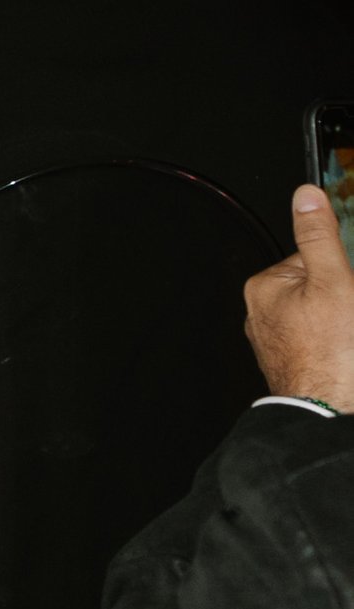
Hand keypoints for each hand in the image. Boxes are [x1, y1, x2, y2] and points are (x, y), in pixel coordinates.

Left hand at [244, 188, 353, 414]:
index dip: (341, 271)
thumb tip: (307, 196)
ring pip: (325, 318)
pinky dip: (339, 346)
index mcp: (265, 287)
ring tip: (348, 343)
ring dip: (344, 323)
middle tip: (350, 322)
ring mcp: (279, 344)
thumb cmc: (332, 354)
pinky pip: (323, 344)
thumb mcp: (334, 281)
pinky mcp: (296, 366)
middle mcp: (263, 315)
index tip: (349, 289)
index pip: (313, 258)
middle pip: (321, 289)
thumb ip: (319, 237)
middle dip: (345, 300)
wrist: (331, 413)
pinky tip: (345, 356)